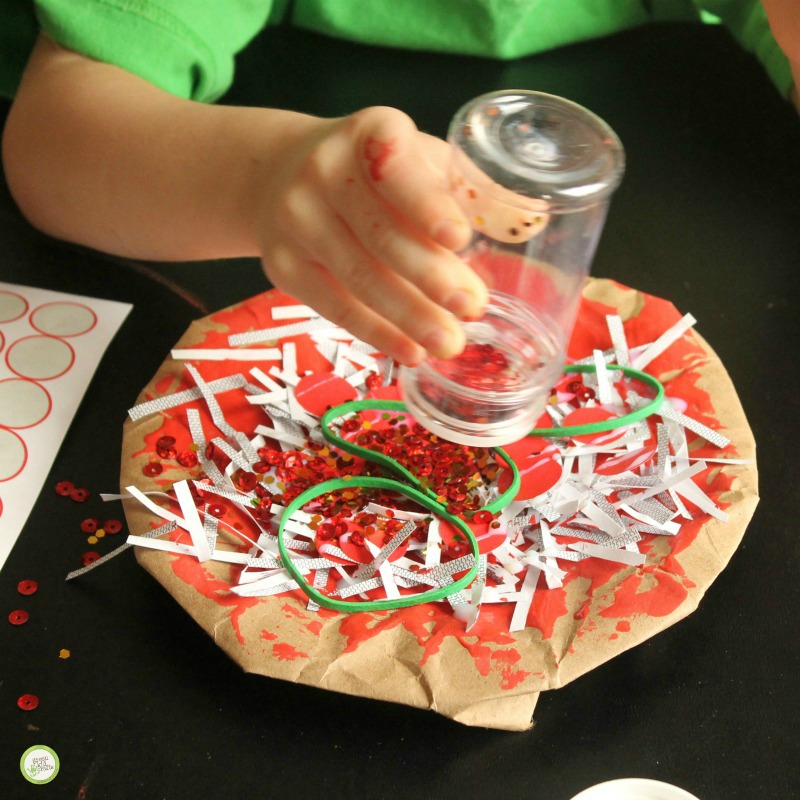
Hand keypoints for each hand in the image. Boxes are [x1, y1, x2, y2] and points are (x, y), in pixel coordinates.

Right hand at [255, 106, 487, 365]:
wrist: (281, 175)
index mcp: (369, 134)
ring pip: (358, 277)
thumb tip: (532, 222)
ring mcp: (297, 220)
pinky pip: (334, 305)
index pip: (398, 171)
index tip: (459, 239)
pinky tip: (410, 350)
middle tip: (473, 309)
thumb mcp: (419, 161)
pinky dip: (376, 332)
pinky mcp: (283, 265)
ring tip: (450, 343)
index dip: (427, 206)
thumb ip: (469, 190)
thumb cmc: (374, 172)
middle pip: (380, 234)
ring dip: (409, 316)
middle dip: (430, 277)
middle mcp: (324, 171)